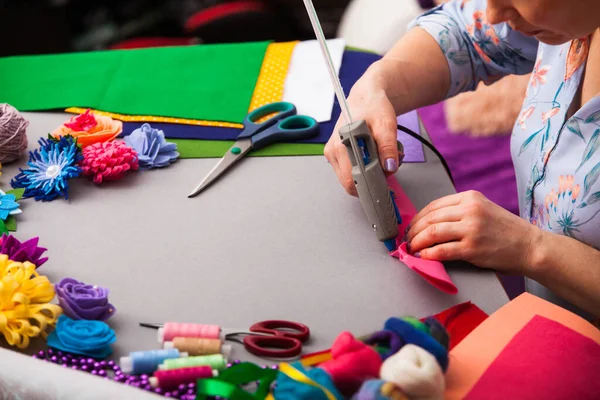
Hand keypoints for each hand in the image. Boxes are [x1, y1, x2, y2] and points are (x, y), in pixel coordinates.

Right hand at [324, 73, 402, 195]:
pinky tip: (372, 157)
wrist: (366, 97)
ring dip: (368, 174)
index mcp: (341, 144)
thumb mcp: (386, 124)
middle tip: (386, 166)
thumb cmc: (374, 107)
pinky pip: (350, 172)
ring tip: (380, 158)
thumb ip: (388, 146)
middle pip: (350, 181)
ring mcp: (333, 155)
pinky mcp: (336, 156)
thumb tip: (389, 167)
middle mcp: (333, 151)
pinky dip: (363, 170)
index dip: (369, 184)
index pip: (351, 179)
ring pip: (350, 178)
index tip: (384, 182)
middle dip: (371, 179)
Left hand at [405, 190, 541, 273]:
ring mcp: (471, 229)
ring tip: (412, 248)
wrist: (530, 246)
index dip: (418, 218)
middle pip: (430, 219)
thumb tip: (429, 222)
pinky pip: (442, 250)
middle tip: (407, 239)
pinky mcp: (472, 248)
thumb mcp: (482, 210)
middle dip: (414, 231)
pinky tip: (422, 257)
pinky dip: (428, 254)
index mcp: (470, 197)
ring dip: (417, 242)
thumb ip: (459, 212)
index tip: (411, 227)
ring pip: (432, 233)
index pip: (434, 205)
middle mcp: (470, 210)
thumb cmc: (505, 230)